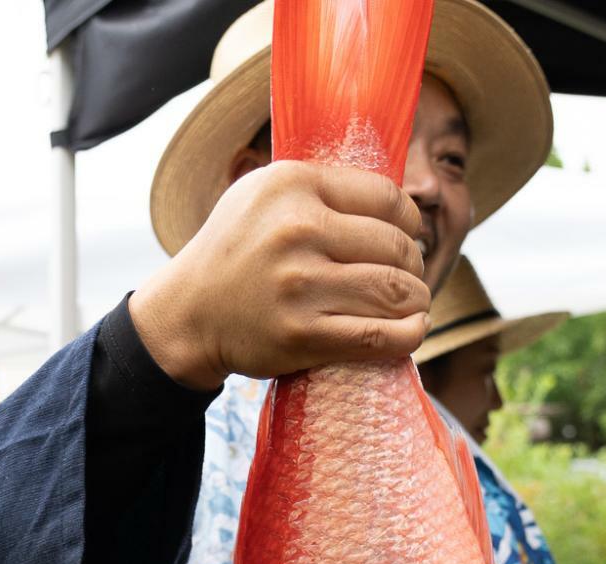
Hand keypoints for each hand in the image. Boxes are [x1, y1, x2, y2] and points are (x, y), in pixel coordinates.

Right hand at [130, 161, 430, 389]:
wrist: (188, 313)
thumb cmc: (235, 251)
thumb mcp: (262, 194)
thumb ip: (319, 186)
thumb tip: (391, 195)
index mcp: (292, 185)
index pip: (386, 197)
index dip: (409, 220)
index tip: (406, 236)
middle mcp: (297, 230)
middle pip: (396, 246)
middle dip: (413, 264)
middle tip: (407, 276)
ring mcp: (300, 285)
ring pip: (395, 291)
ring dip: (417, 299)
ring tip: (413, 303)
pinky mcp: (302, 335)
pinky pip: (379, 336)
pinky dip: (410, 333)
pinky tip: (414, 327)